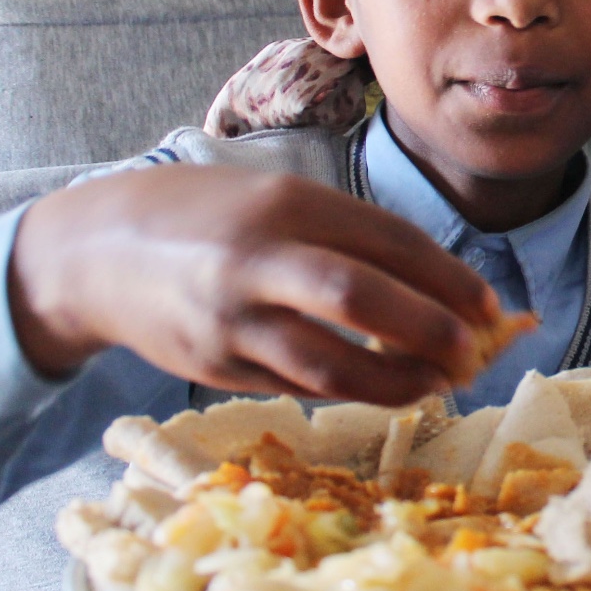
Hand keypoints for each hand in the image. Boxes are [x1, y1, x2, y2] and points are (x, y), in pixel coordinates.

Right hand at [8, 165, 499, 406]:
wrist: (99, 250)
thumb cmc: (208, 215)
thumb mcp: (277, 199)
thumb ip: (348, 237)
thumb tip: (435, 288)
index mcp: (287, 202)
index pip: (387, 241)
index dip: (448, 278)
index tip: (491, 307)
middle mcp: (258, 257)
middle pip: (361, 298)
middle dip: (431, 329)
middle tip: (474, 353)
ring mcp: (231, 318)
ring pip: (330, 363)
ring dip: (396, 381)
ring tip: (437, 383)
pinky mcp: (214, 367)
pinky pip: (297, 386)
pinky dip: (348, 391)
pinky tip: (380, 389)